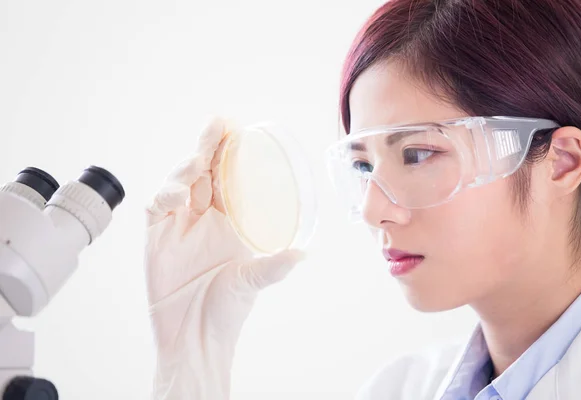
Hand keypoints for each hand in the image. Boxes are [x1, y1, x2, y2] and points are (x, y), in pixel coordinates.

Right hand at [144, 117, 303, 399]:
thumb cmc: (226, 311)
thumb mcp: (252, 283)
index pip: (230, 177)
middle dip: (209, 145)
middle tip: (217, 123)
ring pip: (180, 182)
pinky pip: (156, 206)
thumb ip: (273, 268)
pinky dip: (164, 195)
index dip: (232, 152)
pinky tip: (176, 197)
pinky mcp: (156, 237)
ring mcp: (180, 225)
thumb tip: (304, 253)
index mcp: (232, 222)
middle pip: (205, 171)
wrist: (193, 339)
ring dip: (187, 166)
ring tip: (198, 160)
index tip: (237, 129)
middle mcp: (206, 218)